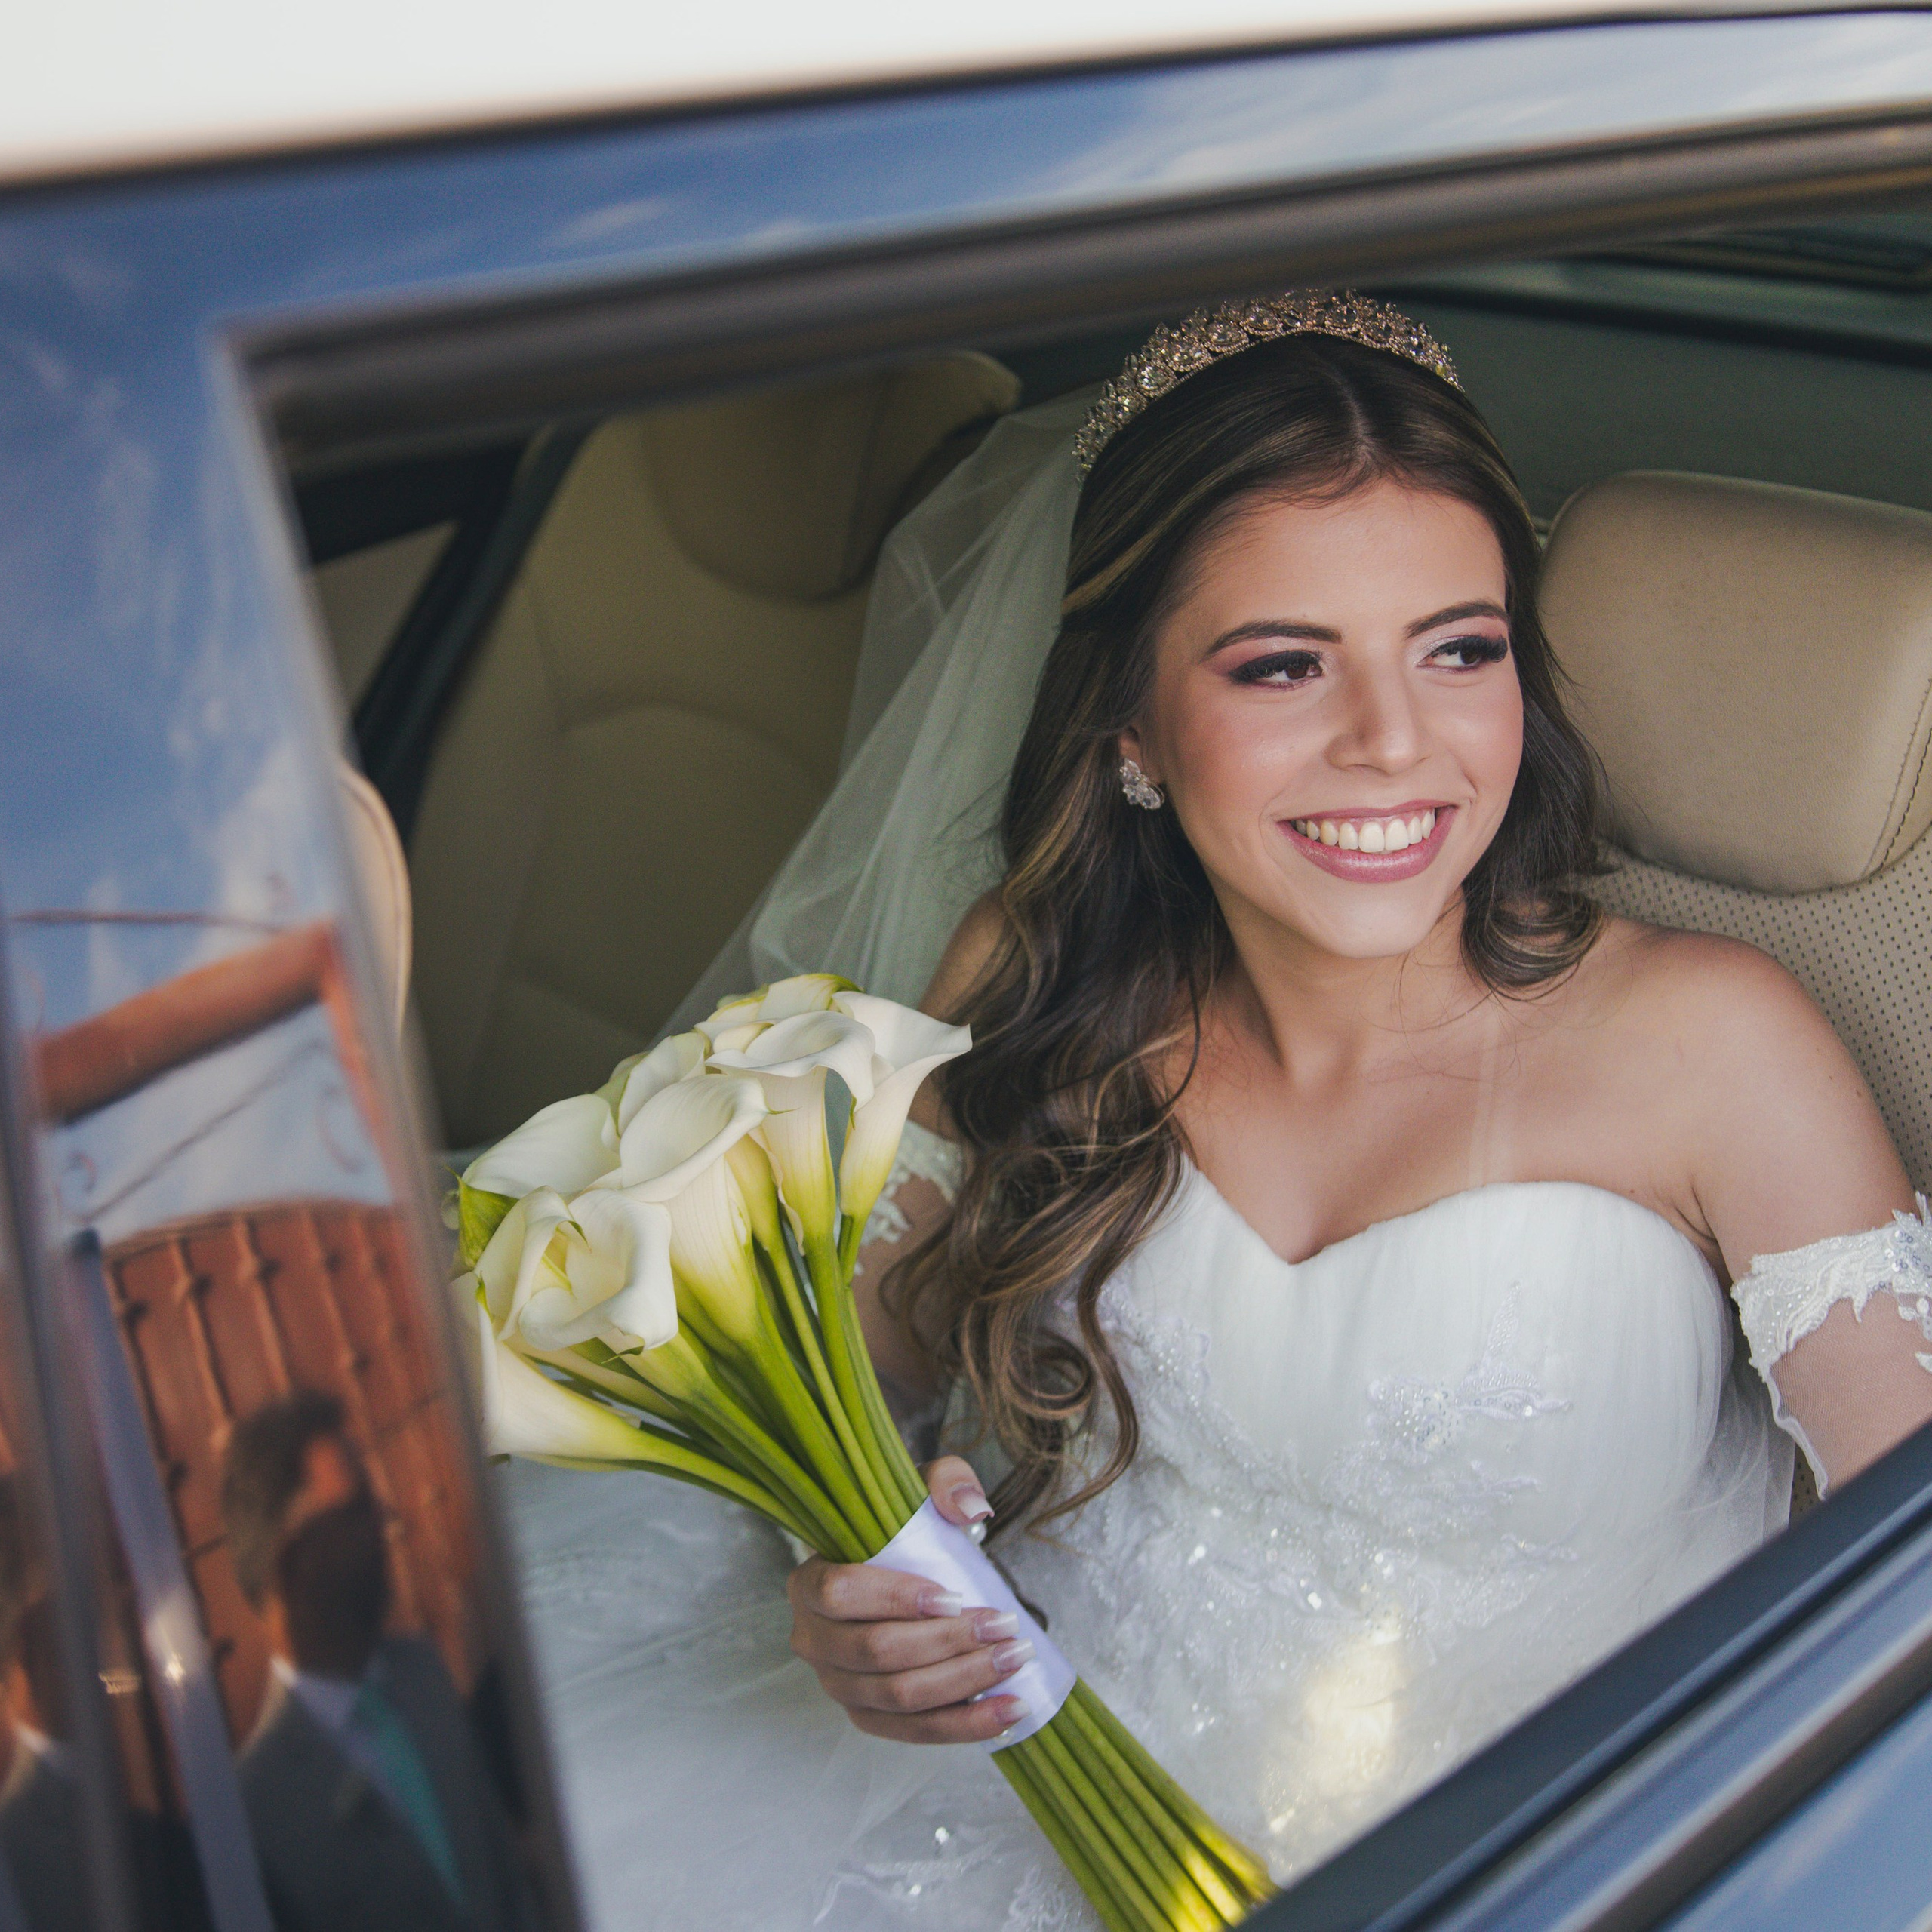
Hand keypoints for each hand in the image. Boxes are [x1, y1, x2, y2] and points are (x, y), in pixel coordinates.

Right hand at [787, 1456, 1030, 1742]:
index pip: (840, 1593)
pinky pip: (913, 1733)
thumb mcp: (919, 1490)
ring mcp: (837, 1685)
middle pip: (877, 1652)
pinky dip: (963, 1727)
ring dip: (964, 1683)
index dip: (895, 1598)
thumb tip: (971, 1508)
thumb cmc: (900, 1532)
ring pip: (899, 1697)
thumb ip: (946, 1481)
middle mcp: (812, 1640)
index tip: (955, 1596)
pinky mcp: (867, 1717)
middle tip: (1007, 1627)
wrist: (893, 1572)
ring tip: (1015, 1662)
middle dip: (949, 1644)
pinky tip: (1007, 1712)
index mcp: (809, 1582)